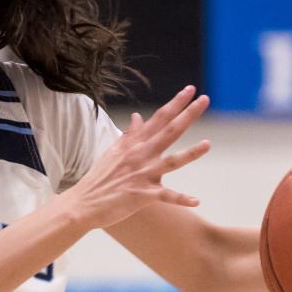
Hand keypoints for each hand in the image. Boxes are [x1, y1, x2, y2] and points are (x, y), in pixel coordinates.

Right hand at [66, 86, 210, 229]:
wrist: (84, 202)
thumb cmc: (100, 177)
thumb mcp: (114, 150)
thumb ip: (130, 134)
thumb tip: (138, 116)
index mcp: (134, 143)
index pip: (159, 118)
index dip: (175, 103)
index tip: (190, 89)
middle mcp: (140, 155)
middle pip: (169, 132)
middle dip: (188, 115)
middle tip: (204, 99)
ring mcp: (143, 174)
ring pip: (171, 161)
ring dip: (190, 154)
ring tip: (207, 144)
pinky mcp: (143, 195)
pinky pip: (166, 196)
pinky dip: (181, 199)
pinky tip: (197, 201)